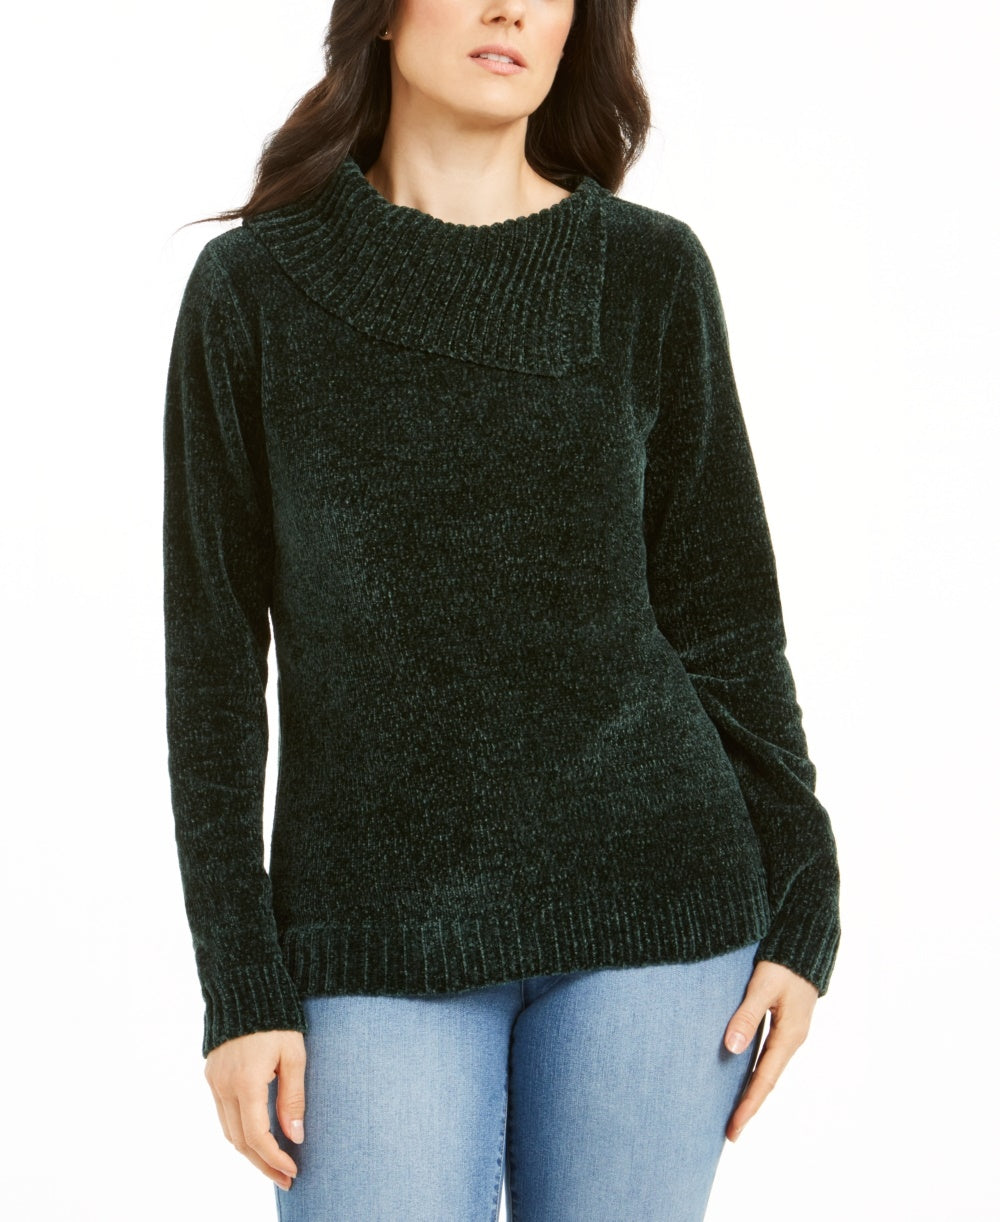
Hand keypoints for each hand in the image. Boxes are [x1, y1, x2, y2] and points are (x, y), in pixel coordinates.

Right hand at [204, 1029, 306, 1189]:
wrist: (245, 984)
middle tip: (286, 1178)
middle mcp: (223, 1086)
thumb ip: (293, 1098)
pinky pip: (223, 1113)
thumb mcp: (294, 1055)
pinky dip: (240, 1130)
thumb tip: (295, 1137)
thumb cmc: (278, 1017)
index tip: (292, 1170)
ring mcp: (214, 1081)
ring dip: (250, 1150)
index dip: (274, 1158)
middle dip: (262, 1163)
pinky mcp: (211, 1074)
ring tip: (274, 1163)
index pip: (256, 1136)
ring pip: (228, 1130)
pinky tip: (258, 1135)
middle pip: (239, 1141)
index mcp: (245, 1082)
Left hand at [722, 958, 818, 1141]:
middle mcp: (792, 1039)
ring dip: (751, 1090)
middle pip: (767, 1080)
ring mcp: (790, 1032)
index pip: (764, 1080)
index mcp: (789, 1035)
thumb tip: (731, 1049)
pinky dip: (755, 1070)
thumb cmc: (784, 961)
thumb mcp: (763, 985)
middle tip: (730, 1132)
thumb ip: (747, 1015)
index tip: (733, 1130)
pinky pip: (768, 1055)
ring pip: (768, 1069)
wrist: (808, 942)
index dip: (748, 1106)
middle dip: (749, 1106)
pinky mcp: (785, 1022)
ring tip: (733, 1110)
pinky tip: (742, 1074)